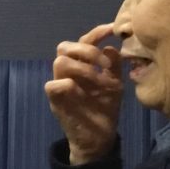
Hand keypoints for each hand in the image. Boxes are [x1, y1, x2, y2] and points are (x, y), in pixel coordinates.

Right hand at [44, 21, 122, 164]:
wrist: (99, 138)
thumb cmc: (105, 110)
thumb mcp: (115, 85)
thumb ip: (114, 66)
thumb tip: (112, 46)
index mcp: (82, 66)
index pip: (84, 41)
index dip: (96, 33)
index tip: (112, 30)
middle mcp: (69, 72)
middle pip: (65, 46)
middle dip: (85, 50)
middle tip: (103, 64)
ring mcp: (61, 86)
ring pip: (60, 62)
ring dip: (82, 68)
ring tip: (100, 80)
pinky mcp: (56, 101)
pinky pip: (53, 84)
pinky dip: (69, 84)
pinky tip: (84, 93)